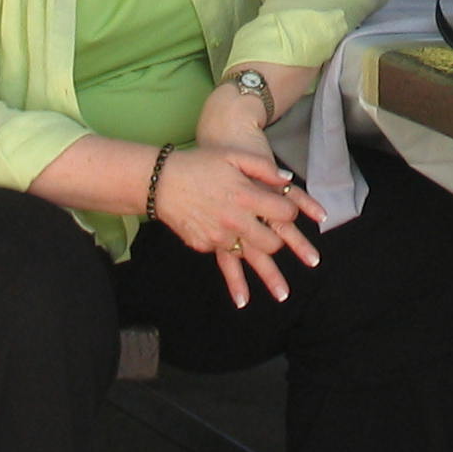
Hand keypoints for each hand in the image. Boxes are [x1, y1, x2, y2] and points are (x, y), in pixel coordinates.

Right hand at [156, 141, 324, 306]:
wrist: (160, 181)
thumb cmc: (198, 164)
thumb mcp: (233, 156)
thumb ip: (263, 167)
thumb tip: (286, 180)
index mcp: (245, 197)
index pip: (284, 214)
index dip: (292, 213)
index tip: (290, 211)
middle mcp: (234, 220)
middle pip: (271, 244)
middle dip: (282, 244)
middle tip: (284, 242)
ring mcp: (218, 236)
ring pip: (250, 258)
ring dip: (266, 272)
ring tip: (282, 294)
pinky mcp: (204, 245)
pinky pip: (225, 254)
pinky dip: (232, 254)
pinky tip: (240, 278)